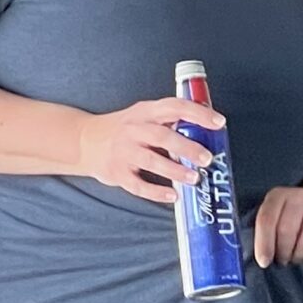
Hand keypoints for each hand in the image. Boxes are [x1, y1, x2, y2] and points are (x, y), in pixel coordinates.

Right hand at [74, 98, 222, 202]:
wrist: (83, 140)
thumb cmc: (125, 128)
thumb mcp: (145, 115)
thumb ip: (171, 120)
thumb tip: (209, 130)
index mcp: (146, 112)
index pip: (175, 107)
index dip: (198, 114)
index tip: (219, 123)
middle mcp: (134, 130)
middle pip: (163, 137)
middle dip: (188, 148)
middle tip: (208, 159)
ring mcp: (123, 152)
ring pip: (151, 162)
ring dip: (175, 170)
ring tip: (195, 178)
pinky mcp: (116, 172)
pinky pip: (137, 185)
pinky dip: (156, 192)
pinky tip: (172, 195)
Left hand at [253, 185, 302, 264]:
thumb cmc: (291, 215)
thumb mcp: (273, 213)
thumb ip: (263, 229)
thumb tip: (259, 256)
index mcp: (279, 195)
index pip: (267, 220)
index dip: (264, 244)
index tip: (264, 261)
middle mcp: (301, 197)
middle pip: (287, 231)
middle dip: (282, 252)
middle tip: (281, 260)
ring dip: (297, 257)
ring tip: (294, 258)